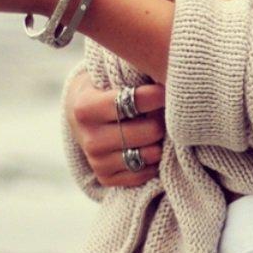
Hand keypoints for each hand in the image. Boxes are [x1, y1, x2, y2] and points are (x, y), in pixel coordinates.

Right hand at [68, 72, 167, 187]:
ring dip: (161, 142)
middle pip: (150, 131)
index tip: (167, 89)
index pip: (133, 102)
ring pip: (151, 154)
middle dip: (163, 119)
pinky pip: (145, 173)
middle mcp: (89, 138)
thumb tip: (170, 77)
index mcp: (85, 107)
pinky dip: (154, 161)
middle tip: (165, 110)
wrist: (82, 115)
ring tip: (159, 127)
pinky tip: (149, 145)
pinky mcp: (106, 178)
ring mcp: (96, 161)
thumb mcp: (111, 75)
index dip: (157, 95)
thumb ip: (135, 74)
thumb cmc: (107, 88)